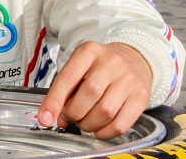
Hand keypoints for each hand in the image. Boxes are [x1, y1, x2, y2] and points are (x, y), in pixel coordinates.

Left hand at [37, 41, 151, 139]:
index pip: (68, 77)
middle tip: (71, 117)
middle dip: (74, 113)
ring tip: (85, 122)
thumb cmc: (101, 66)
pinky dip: (105, 133)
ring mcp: (128, 79)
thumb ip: (66, 89)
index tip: (44, 118)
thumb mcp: (80, 66)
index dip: (54, 101)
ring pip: (105, 111)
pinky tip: (99, 129)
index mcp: (89, 51)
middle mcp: (111, 63)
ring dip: (89, 124)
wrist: (135, 59)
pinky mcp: (141, 97)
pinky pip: (121, 124)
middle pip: (88, 94)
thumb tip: (56, 117)